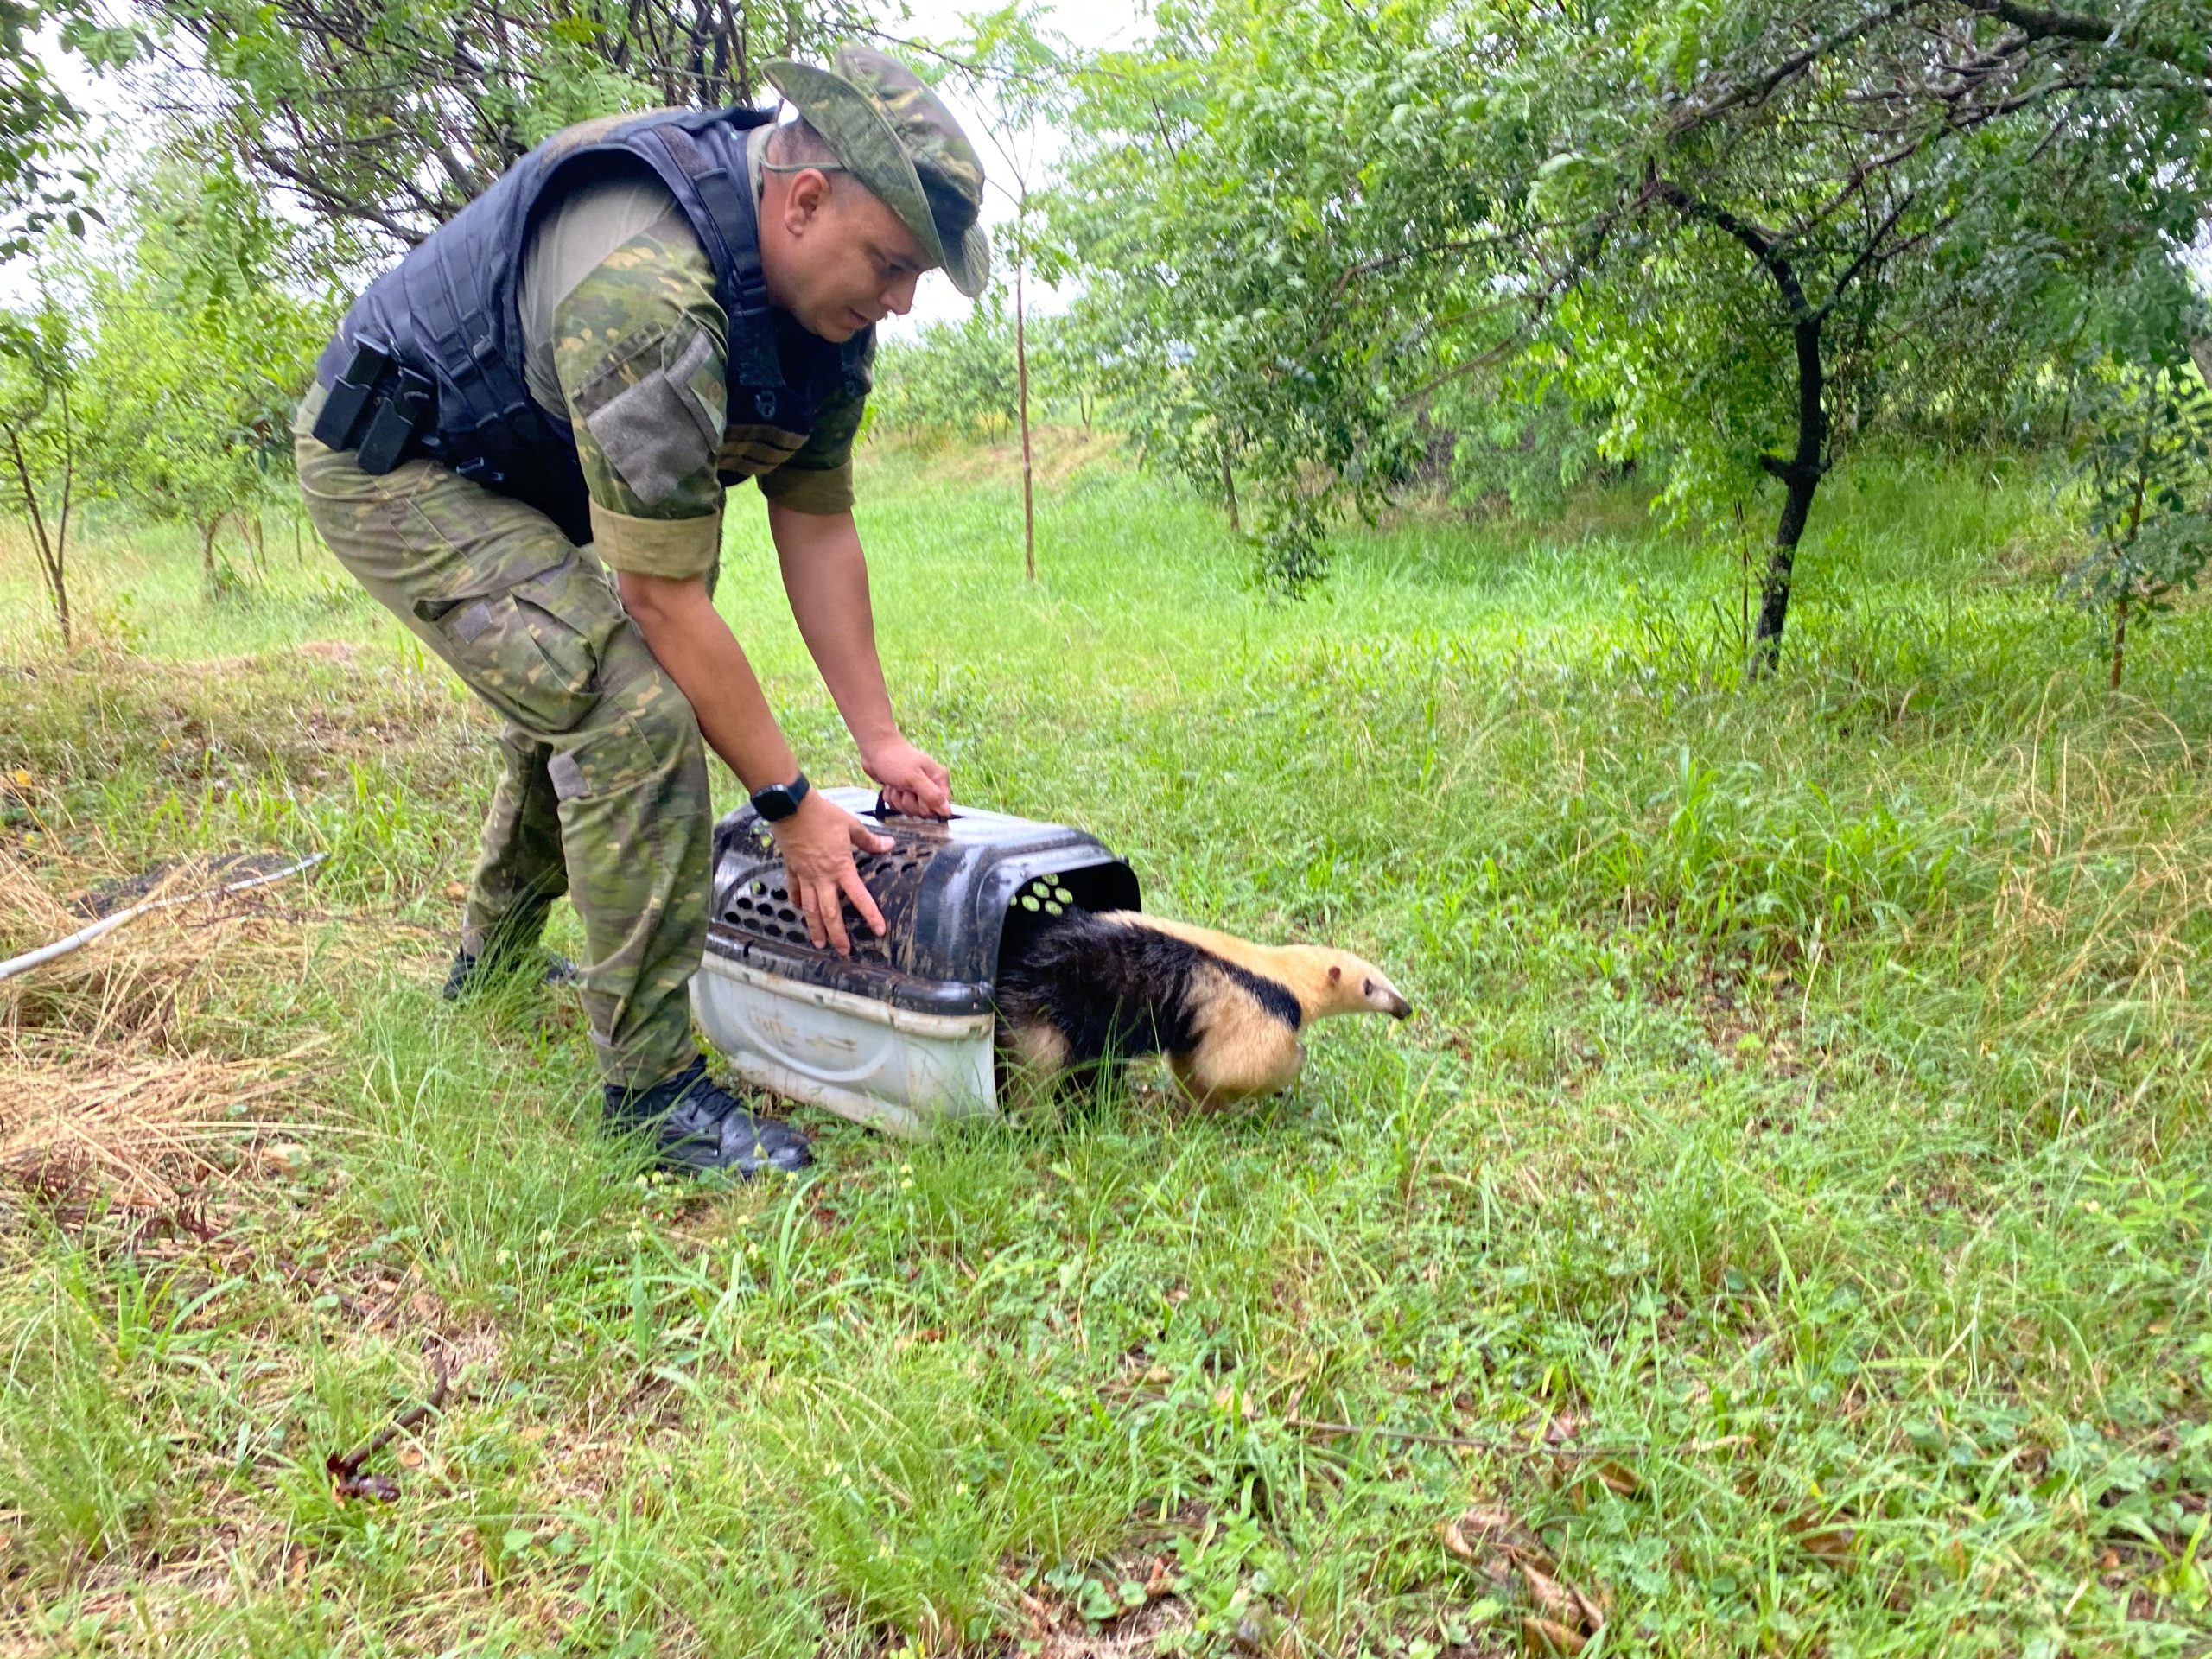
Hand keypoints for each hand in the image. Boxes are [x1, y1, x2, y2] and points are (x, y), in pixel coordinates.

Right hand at [769, 790, 893, 954]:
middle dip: (837, 934)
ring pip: (810, 908)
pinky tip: (799, 911)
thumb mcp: (851, 825)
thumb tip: (889, 846)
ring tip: (819, 943)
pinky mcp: (792, 869)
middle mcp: (822, 877)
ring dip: (815, 927)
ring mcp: (804, 875)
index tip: (878, 930)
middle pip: (830, 912)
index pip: (859, 897)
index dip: (870, 915)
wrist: (791, 807)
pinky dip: (797, 903)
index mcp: (841, 868)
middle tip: (843, 951)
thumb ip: (870, 840)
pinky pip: (794, 891)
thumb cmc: (823, 814)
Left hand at [862, 735, 951, 817]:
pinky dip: (891, 798)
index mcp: (938, 779)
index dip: (927, 806)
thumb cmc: (895, 759)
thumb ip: (932, 795)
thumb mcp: (914, 778)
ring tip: (895, 784)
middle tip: (903, 787)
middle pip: (924, 811)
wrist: (875, 749)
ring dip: (897, 799)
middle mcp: (930, 786)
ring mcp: (916, 791)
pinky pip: (898, 807)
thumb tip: (947, 812)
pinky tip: (889, 786)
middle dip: (909, 802)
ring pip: (909, 810)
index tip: (916, 795)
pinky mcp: (903, 794)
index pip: (941, 806)